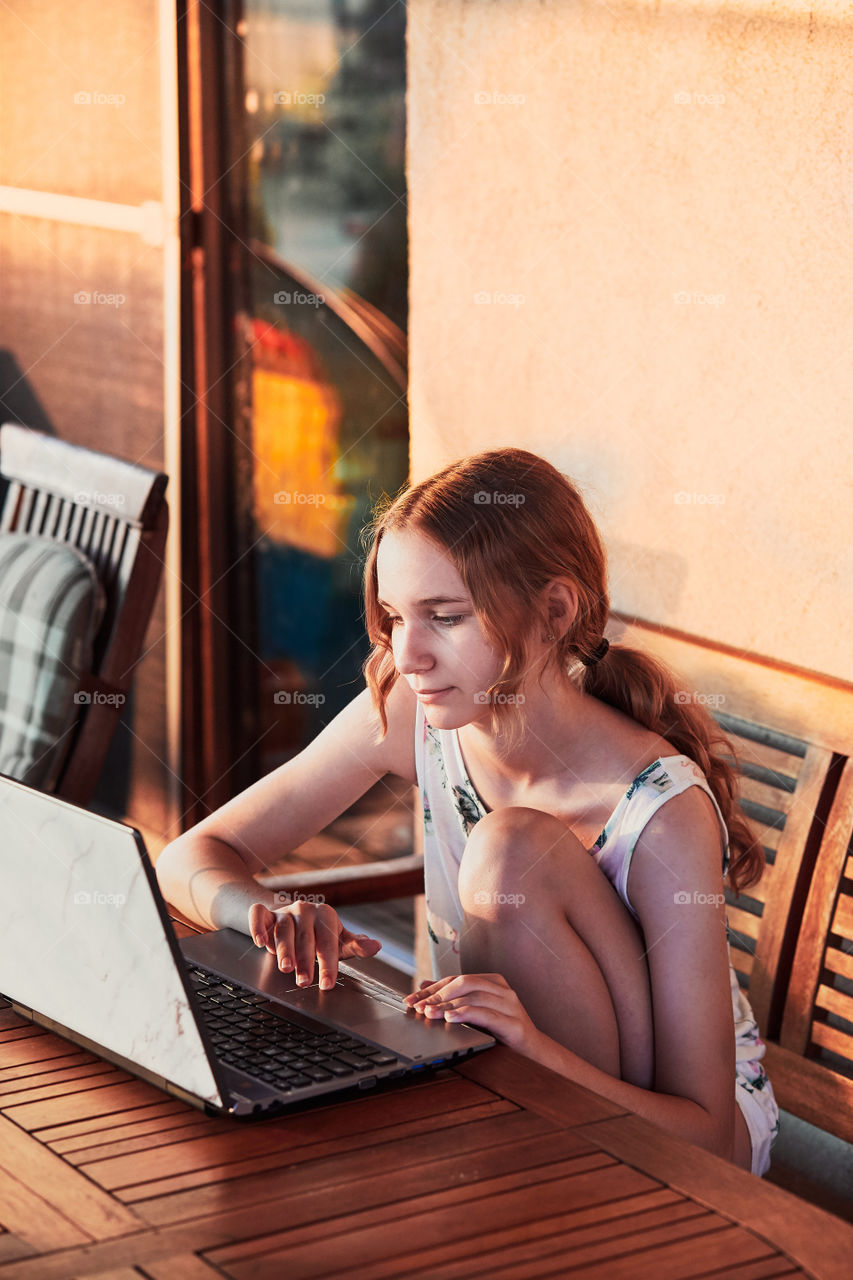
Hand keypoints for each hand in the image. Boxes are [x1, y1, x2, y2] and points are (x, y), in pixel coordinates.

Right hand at [248, 900, 380, 989]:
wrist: (292, 918)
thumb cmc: (319, 934)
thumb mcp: (338, 939)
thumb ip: (355, 945)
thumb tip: (376, 946)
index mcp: (326, 915)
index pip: (328, 942)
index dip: (328, 964)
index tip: (327, 984)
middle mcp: (305, 910)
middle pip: (305, 938)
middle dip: (305, 961)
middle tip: (304, 982)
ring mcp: (284, 911)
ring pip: (283, 929)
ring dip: (284, 949)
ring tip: (285, 968)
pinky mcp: (265, 913)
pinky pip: (258, 915)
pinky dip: (257, 926)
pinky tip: (259, 942)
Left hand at [404, 972, 540, 1054]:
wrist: (535, 1053)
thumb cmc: (503, 1032)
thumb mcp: (477, 1013)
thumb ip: (455, 999)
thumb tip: (424, 986)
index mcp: (494, 982)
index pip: (456, 979)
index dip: (432, 988)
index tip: (412, 998)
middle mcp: (503, 990)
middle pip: (464, 983)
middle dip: (437, 994)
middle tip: (418, 1006)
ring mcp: (511, 1005)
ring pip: (472, 997)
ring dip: (446, 1006)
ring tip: (428, 1014)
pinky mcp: (514, 1024)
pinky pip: (485, 1014)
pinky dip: (465, 1014)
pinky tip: (450, 1019)